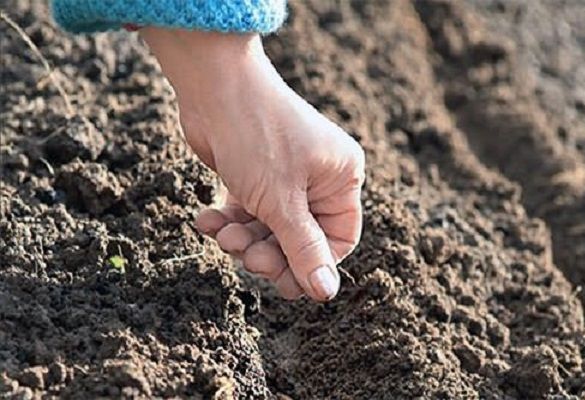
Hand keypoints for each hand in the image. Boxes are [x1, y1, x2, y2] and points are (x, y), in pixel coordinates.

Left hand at [141, 28, 364, 300]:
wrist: (212, 85)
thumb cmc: (256, 136)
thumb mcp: (282, 202)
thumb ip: (304, 250)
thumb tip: (327, 293)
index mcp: (341, 179)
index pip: (338, 240)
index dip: (311, 265)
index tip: (281, 280)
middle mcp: (318, 178)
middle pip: (300, 239)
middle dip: (269, 251)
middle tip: (245, 255)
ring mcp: (285, 176)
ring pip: (269, 229)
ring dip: (243, 238)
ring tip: (222, 233)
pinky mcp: (255, 175)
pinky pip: (247, 212)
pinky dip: (227, 220)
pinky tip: (206, 220)